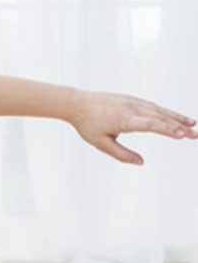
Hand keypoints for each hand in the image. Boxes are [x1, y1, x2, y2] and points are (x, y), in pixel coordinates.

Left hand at [69, 91, 196, 164]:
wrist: (77, 103)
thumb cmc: (88, 125)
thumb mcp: (101, 143)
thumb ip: (121, 154)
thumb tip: (141, 162)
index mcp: (125, 119)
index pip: (152, 125)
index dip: (167, 130)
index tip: (182, 135)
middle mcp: (133, 108)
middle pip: (161, 117)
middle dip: (180, 126)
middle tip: (195, 135)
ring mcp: (133, 102)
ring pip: (159, 110)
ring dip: (177, 117)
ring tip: (192, 124)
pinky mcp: (132, 99)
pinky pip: (153, 106)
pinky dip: (166, 112)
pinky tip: (174, 117)